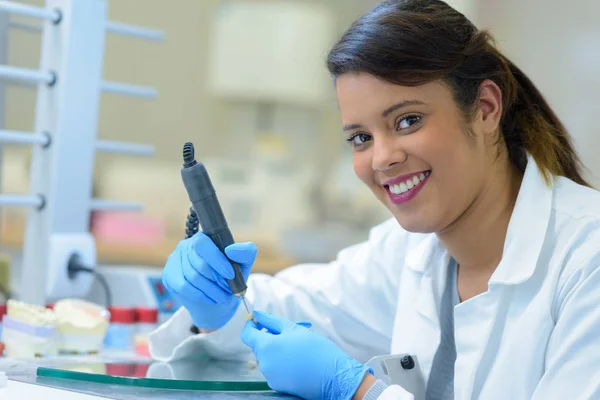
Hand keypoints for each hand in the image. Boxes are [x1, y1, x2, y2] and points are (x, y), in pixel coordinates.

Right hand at [162, 232, 256, 329]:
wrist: (216, 299)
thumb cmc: (229, 277)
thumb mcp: (243, 264)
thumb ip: (246, 252)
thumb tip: (231, 250)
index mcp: (204, 237)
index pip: (203, 244)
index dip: (216, 260)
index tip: (230, 274)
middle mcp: (186, 245)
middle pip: (199, 264)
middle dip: (217, 280)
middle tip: (229, 290)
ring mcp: (174, 260)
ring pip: (192, 277)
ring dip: (211, 290)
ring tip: (223, 297)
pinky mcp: (169, 276)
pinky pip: (183, 286)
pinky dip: (200, 295)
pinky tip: (210, 299)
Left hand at [241, 311, 371, 399]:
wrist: (334, 376)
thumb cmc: (315, 349)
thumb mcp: (294, 329)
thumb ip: (271, 321)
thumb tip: (256, 314)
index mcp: (266, 347)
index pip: (247, 334)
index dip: (251, 325)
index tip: (259, 321)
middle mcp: (264, 364)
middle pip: (259, 346)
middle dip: (271, 337)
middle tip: (290, 332)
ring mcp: (270, 377)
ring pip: (268, 358)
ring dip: (278, 350)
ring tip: (298, 347)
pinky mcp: (278, 386)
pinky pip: (275, 370)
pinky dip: (282, 363)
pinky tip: (298, 361)